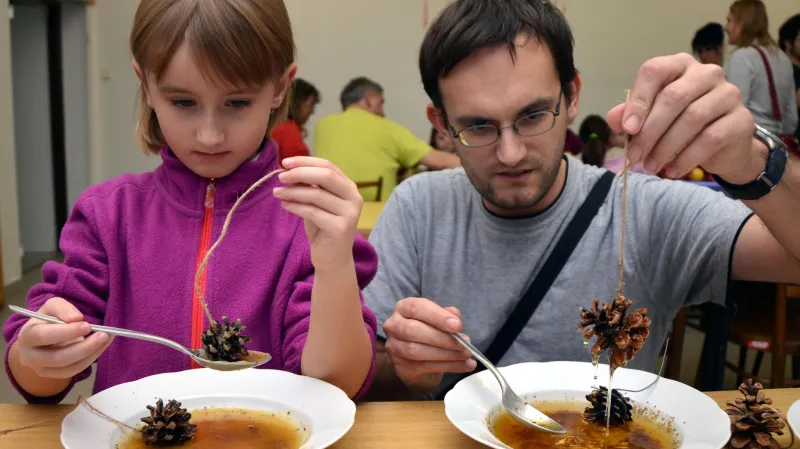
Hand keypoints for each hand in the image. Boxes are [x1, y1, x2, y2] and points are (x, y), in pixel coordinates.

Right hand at [15, 297, 113, 378]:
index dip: (67, 332)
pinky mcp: (56, 375)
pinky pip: (75, 370)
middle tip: (103, 334)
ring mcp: (42, 369)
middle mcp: (30, 357)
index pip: (44, 336)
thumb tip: (76, 319)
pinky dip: (92, 358)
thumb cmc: (48, 320)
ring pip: (69, 367)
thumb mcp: (53, 307)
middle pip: (57, 358)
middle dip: (84, 347)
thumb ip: (63, 309)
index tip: (87, 325)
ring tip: (106, 338)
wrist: (43, 338)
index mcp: (27, 336)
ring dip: (91, 353)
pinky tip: (102, 346)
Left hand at [274, 157, 362, 271]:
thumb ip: (309, 187)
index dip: (306, 161)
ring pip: (316, 194)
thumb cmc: (323, 228)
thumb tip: (289, 170)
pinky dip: (295, 207)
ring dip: (293, 192)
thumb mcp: (316, 203)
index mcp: (349, 187)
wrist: (332, 258)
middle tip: (280, 176)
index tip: (285, 162)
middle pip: (325, 176)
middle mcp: (354, 198)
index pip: (328, 166)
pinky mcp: (341, 228)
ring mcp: (349, 213)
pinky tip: (285, 205)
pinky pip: (312, 212)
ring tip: (277, 192)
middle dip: (300, 173)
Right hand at [383, 298, 475, 392]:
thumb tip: (455, 318)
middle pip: (413, 330)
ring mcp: (394, 347)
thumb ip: (448, 315)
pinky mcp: (401, 367)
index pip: (417, 308)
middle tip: (464, 343)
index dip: (437, 316)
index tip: (457, 326)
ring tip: (466, 354)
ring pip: (416, 351)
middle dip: (442, 338)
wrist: (419, 358)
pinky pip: (424, 367)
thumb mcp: (439, 319)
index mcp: (403, 308)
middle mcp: (394, 325)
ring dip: (446, 354)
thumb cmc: (429, 331)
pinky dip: (449, 366)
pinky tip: (464, 365)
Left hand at [607, 53, 765, 183]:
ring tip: (650, 166)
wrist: (724, 148)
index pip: (655, 70)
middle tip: (634, 156)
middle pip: (674, 97)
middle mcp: (707, 73)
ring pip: (692, 118)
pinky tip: (672, 170)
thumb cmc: (681, 127)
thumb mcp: (652, 120)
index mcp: (680, 65)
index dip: (639, 100)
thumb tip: (614, 119)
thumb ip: (631, 116)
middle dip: (650, 131)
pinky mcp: (742, 119)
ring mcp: (728, 94)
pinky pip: (710, 138)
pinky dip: (687, 158)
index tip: (626, 129)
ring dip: (665, 147)